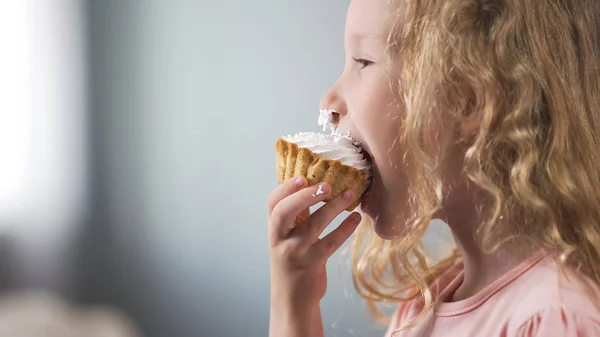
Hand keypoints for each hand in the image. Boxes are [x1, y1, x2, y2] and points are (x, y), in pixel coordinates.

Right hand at [267, 176, 361, 325]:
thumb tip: (314, 186)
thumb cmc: (292, 261)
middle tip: (327, 184)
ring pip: (314, 224)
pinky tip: (356, 218)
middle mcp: (281, 239)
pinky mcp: (313, 263)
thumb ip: (297, 215)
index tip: (303, 176)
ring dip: (334, 206)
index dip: (286, 188)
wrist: (292, 299)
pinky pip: (331, 241)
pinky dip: (346, 228)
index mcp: (275, 229)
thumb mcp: (288, 237)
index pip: (273, 203)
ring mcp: (296, 251)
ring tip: (351, 194)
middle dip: (304, 195)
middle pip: (284, 211)